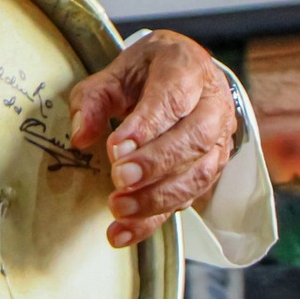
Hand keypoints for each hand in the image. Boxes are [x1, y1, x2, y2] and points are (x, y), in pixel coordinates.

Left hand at [68, 31, 237, 248]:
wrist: (181, 76)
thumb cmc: (145, 75)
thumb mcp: (112, 75)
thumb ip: (93, 101)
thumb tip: (80, 137)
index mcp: (186, 67)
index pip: (174, 97)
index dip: (147, 125)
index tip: (116, 149)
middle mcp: (212, 102)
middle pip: (194, 137)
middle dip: (155, 163)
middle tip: (119, 179)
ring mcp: (219, 138)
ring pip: (199, 173)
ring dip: (158, 196)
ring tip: (119, 208)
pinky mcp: (211, 169)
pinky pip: (189, 198)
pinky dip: (156, 219)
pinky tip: (124, 232)